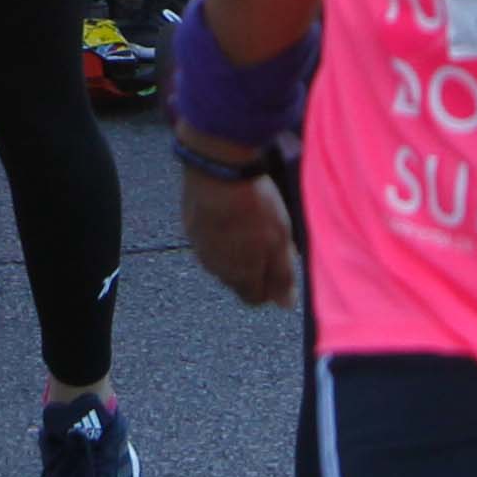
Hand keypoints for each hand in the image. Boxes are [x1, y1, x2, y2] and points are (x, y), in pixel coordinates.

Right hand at [181, 160, 301, 308]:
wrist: (217, 171)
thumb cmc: (253, 207)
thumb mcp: (279, 242)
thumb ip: (282, 277)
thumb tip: (286, 305)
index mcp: (240, 277)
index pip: (253, 299)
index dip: (269, 286)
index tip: (280, 265)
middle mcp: (215, 269)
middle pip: (238, 280)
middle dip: (253, 266)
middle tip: (269, 239)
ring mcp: (199, 247)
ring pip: (222, 259)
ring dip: (236, 249)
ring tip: (250, 221)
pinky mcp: (190, 225)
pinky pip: (208, 238)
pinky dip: (221, 231)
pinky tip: (232, 211)